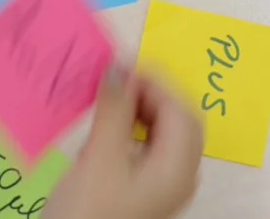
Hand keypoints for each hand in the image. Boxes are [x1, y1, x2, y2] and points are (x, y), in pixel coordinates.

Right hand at [44, 71, 202, 218]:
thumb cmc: (88, 213)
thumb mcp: (100, 156)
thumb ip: (115, 107)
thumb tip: (120, 67)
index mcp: (178, 168)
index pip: (181, 109)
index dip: (155, 80)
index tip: (119, 65)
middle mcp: (178, 178)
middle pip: (177, 120)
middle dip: (149, 94)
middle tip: (114, 80)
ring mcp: (161, 189)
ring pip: (161, 135)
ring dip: (138, 110)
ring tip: (106, 99)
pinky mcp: (141, 196)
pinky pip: (145, 150)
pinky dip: (130, 130)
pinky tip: (105, 128)